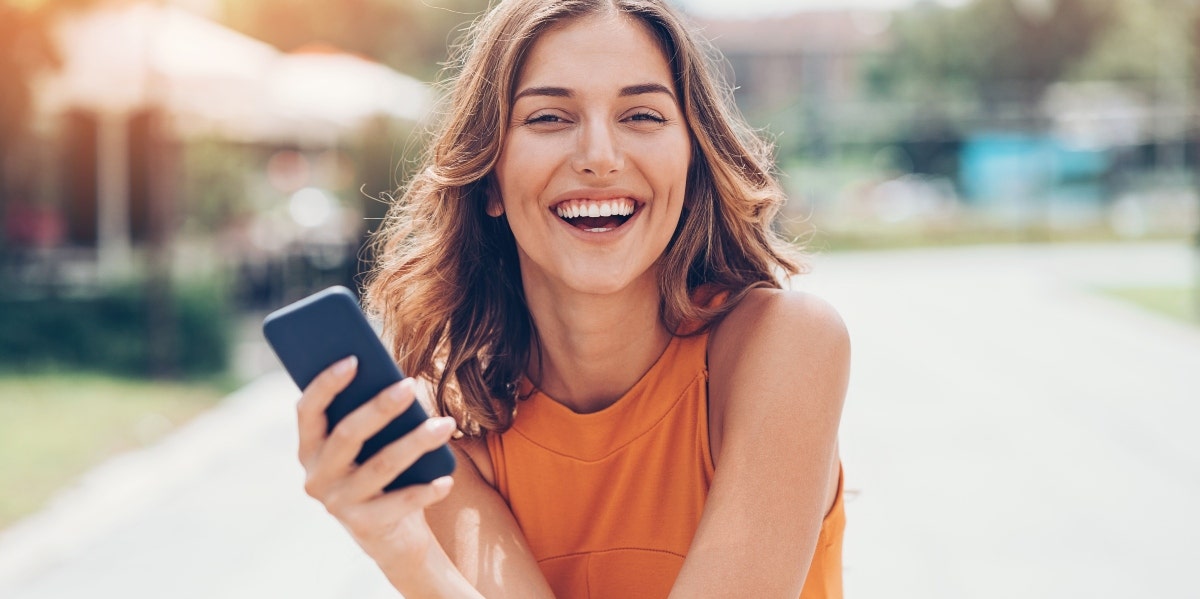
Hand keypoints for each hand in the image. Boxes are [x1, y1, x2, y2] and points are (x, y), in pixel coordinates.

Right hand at [296, 355, 457, 575]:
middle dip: (380, 407)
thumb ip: (370, 414)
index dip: (326, 384)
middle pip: (347, 435)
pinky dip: (426, 490)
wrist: (389, 533)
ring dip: (417, 442)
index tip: (354, 359)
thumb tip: (398, 381)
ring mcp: (338, 503)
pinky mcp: (364, 526)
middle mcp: (317, 476)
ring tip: (446, 424)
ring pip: (381, 466)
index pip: (308, 410)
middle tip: (411, 385)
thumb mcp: (369, 443)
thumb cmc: (379, 469)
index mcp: (310, 447)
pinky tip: (447, 478)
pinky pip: (400, 503)